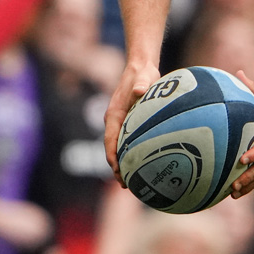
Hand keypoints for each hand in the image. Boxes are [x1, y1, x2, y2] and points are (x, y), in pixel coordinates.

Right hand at [104, 60, 165, 174]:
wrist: (140, 68)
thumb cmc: (143, 74)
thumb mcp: (143, 78)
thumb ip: (141, 84)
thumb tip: (140, 90)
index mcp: (114, 114)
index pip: (110, 139)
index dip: (113, 156)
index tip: (118, 170)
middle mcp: (114, 121)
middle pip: (112, 148)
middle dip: (117, 167)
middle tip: (125, 185)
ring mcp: (120, 123)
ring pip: (119, 147)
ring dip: (123, 164)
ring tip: (132, 182)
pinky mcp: (128, 123)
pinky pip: (127, 142)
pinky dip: (131, 155)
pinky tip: (143, 165)